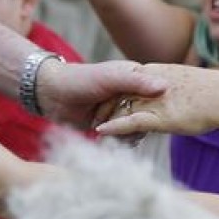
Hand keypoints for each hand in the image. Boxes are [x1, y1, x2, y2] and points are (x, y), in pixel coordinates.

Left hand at [35, 59, 168, 129]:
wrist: (52, 95)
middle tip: (125, 126)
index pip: (160, 93)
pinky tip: (108, 139)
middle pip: (151, 115)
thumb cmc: (80, 79)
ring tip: (109, 131)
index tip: (161, 115)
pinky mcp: (113, 126)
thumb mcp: (110, 78)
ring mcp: (123, 111)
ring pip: (139, 128)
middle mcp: (132, 95)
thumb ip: (136, 82)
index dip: (162, 105)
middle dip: (142, 124)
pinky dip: (121, 141)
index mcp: (136, 78)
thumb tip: (166, 87)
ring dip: (128, 134)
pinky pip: (126, 137)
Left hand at [95, 62, 218, 138]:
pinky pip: (130, 121)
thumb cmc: (209, 92)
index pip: (124, 84)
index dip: (112, 96)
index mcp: (152, 73)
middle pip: (118, 97)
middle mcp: (149, 85)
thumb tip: (160, 93)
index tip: (101, 108)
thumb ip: (164, 88)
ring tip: (97, 131)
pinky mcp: (158, 116)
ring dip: (107, 121)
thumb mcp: (180, 85)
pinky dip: (114, 126)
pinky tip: (102, 131)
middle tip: (93, 121)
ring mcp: (153, 100)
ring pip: (121, 111)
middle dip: (104, 109)